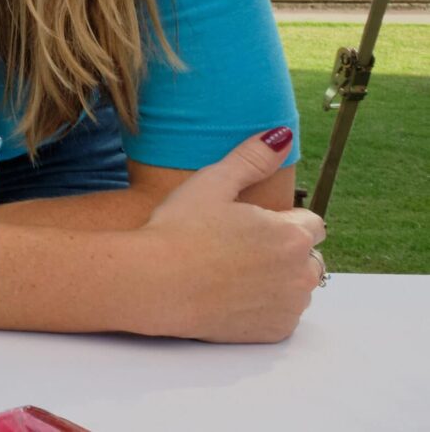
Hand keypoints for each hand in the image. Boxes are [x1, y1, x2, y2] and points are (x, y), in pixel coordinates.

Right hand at [135, 128, 324, 341]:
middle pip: (309, 258)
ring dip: (277, 278)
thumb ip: (252, 158)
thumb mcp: (212, 182)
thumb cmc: (179, 229)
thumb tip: (282, 135)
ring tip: (231, 270)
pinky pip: (282, 314)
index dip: (283, 220)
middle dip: (284, 251)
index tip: (250, 222)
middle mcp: (301, 274)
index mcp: (292, 235)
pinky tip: (231, 294)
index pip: (312, 224)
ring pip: (296, 287)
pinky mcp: (274, 332)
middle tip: (237, 246)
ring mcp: (289, 306)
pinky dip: (264, 306)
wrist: (153, 284)